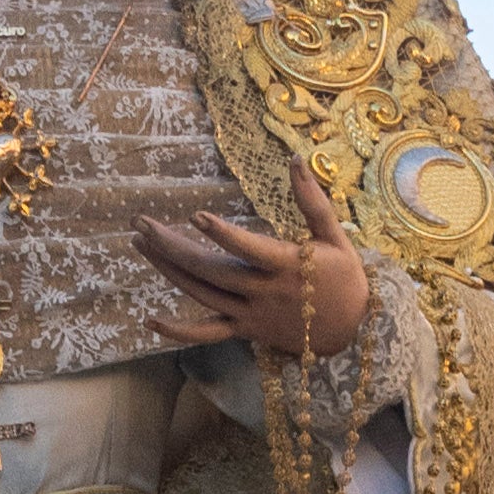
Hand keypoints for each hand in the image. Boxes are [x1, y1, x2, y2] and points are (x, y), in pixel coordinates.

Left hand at [141, 207, 376, 369]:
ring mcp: (251, 315)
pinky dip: (179, 332)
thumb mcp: (334, 235)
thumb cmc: (344, 277)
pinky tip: (150, 320)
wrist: (353, 329)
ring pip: (202, 294)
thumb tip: (295, 159)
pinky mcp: (245, 331)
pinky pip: (208, 334)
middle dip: (172, 247)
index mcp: (286, 266)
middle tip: (142, 223)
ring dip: (168, 270)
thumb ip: (312, 199)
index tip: (197, 216)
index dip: (224, 235)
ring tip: (141, 244)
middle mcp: (264, 292)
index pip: (249, 250)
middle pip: (210, 270)